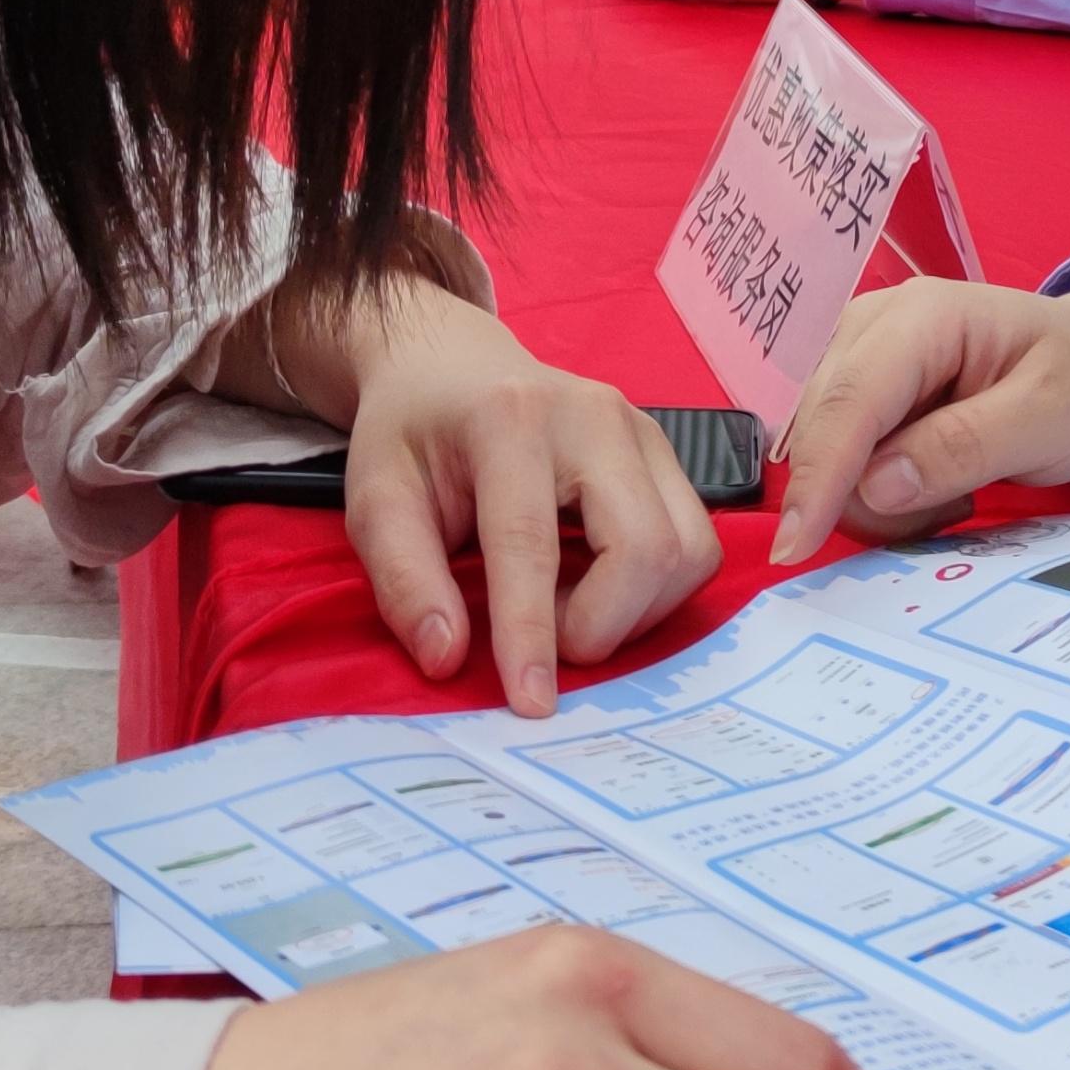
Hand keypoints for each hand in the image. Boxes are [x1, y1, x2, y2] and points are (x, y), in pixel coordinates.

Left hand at [275, 277, 719, 710]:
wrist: (453, 365)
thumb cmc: (413, 437)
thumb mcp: (375, 500)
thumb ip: (404, 580)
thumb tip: (447, 659)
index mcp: (511, 418)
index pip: (532, 542)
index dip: (532, 633)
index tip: (530, 704)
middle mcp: (596, 416)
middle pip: (644, 548)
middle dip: (600, 625)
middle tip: (543, 635)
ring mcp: (646, 432)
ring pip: (687, 553)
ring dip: (633, 612)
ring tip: (568, 604)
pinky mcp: (669, 457)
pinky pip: (694, 548)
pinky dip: (652, 592)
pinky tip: (597, 582)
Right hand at [764, 271, 1069, 564]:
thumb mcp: (1050, 418)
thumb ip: (966, 448)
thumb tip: (877, 486)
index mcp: (923, 316)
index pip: (851, 400)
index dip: (820, 476)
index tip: (795, 547)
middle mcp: (873, 325)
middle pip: (825, 428)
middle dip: (868, 495)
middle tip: (960, 509)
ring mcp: (859, 355)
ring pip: (826, 450)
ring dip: (880, 497)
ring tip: (958, 492)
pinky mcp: (859, 390)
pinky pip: (842, 458)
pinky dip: (881, 490)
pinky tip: (936, 483)